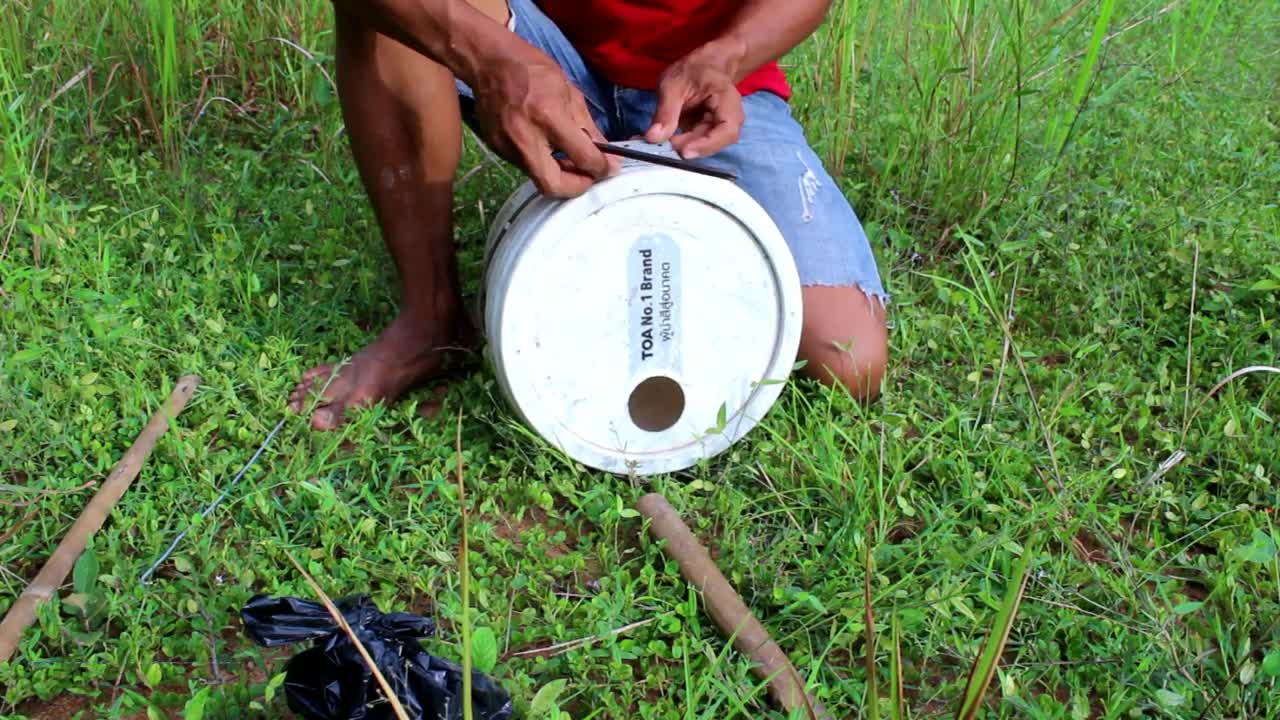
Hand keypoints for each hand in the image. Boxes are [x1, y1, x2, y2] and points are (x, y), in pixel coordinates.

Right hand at [471, 42, 618, 196]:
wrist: (489, 61)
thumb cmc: (533, 71)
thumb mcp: (569, 92)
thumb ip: (588, 128)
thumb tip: (606, 155)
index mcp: (548, 116)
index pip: (582, 157)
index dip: (601, 168)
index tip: (609, 169)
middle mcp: (525, 137)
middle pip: (553, 186)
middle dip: (575, 187)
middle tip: (587, 176)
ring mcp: (507, 146)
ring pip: (539, 177)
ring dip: (559, 173)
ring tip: (569, 158)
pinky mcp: (497, 149)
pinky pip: (526, 165)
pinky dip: (542, 162)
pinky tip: (547, 147)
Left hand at [645, 46, 744, 158]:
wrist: (704, 65)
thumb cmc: (693, 70)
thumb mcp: (673, 85)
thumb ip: (665, 112)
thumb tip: (652, 138)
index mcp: (727, 101)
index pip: (727, 131)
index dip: (707, 145)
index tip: (684, 151)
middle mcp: (730, 118)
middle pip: (713, 142)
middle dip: (687, 146)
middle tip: (661, 145)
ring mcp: (719, 127)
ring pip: (703, 146)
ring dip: (681, 147)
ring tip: (659, 142)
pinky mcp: (707, 132)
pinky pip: (695, 143)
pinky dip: (679, 144)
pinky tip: (663, 140)